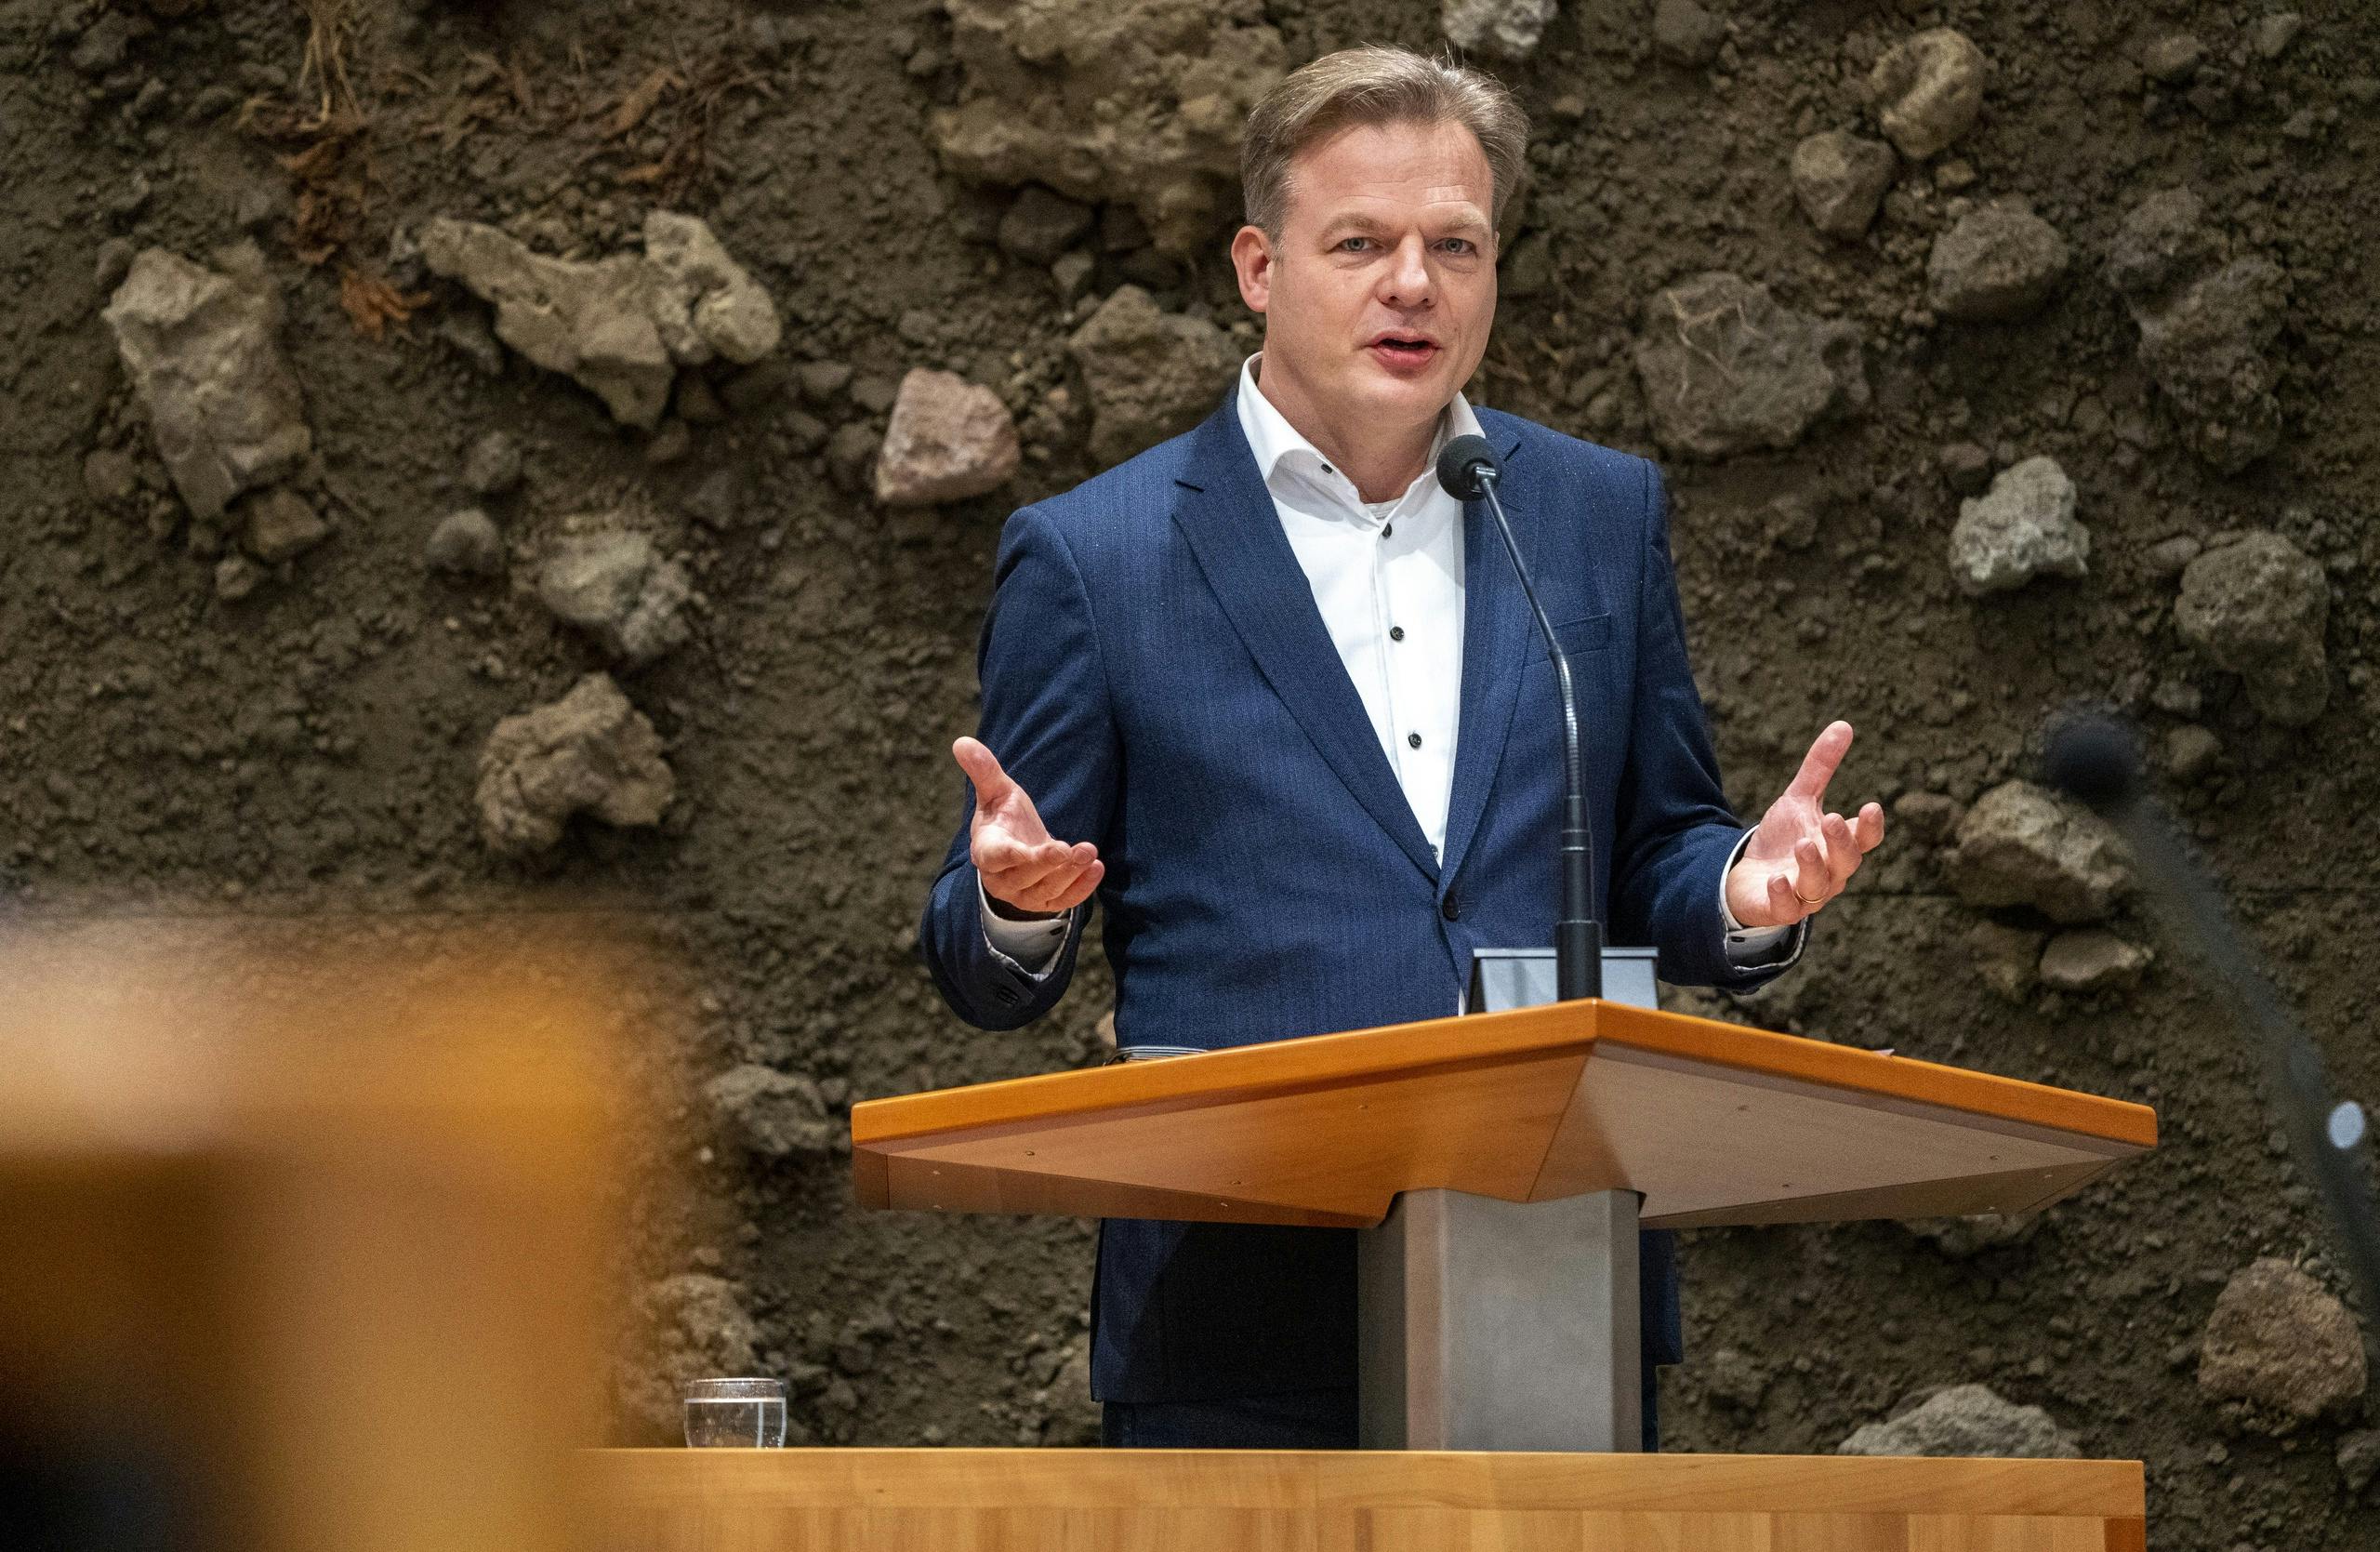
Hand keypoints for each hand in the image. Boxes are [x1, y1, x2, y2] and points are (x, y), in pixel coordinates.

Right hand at [954, 736, 1102, 915]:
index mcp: (987, 851)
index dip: (1013, 856)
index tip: (1034, 849)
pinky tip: (1096, 868)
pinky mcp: (1044, 903)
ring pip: (1046, 890)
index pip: (996, 857)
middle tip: (1075, 848)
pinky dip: (1081, 889)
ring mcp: (1023, 895)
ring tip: (1090, 853)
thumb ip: (984, 771)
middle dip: (1050, 863)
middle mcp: (1002, 878)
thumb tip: (962, 741)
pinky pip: (1063, 902)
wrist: (1017, 849)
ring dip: (1070, 874)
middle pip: (1025, 875)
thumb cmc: (1004, 817)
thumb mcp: (996, 792)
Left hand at [1724, 720, 1884, 928]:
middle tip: (1832, 819)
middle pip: (1847, 862)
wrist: (1748, 879)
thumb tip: (1843, 725)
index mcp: (1838, 846)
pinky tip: (1776, 880)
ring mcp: (1807, 894)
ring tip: (1803, 844)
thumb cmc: (1783, 840)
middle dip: (1842, 842)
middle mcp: (1830, 873)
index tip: (1870, 806)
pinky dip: (1783, 895)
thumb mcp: (1799, 799)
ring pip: (1820, 886)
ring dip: (1814, 865)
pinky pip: (1788, 909)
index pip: (1865, 839)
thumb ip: (1820, 768)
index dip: (1870, 826)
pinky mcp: (1780, 909)